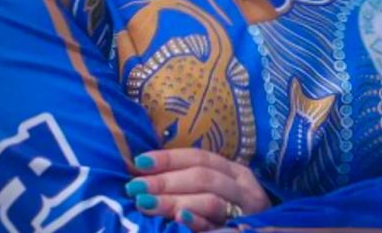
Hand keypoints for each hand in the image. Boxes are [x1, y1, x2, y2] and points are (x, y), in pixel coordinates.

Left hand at [126, 148, 270, 230]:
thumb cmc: (237, 215)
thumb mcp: (223, 193)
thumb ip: (195, 183)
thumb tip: (150, 174)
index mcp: (234, 171)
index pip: (198, 157)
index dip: (169, 158)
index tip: (139, 161)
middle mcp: (243, 187)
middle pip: (202, 177)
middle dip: (165, 180)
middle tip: (135, 186)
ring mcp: (247, 211)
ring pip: (209, 199)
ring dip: (174, 200)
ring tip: (145, 204)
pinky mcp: (244, 232)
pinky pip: (218, 226)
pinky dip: (197, 220)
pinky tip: (179, 218)